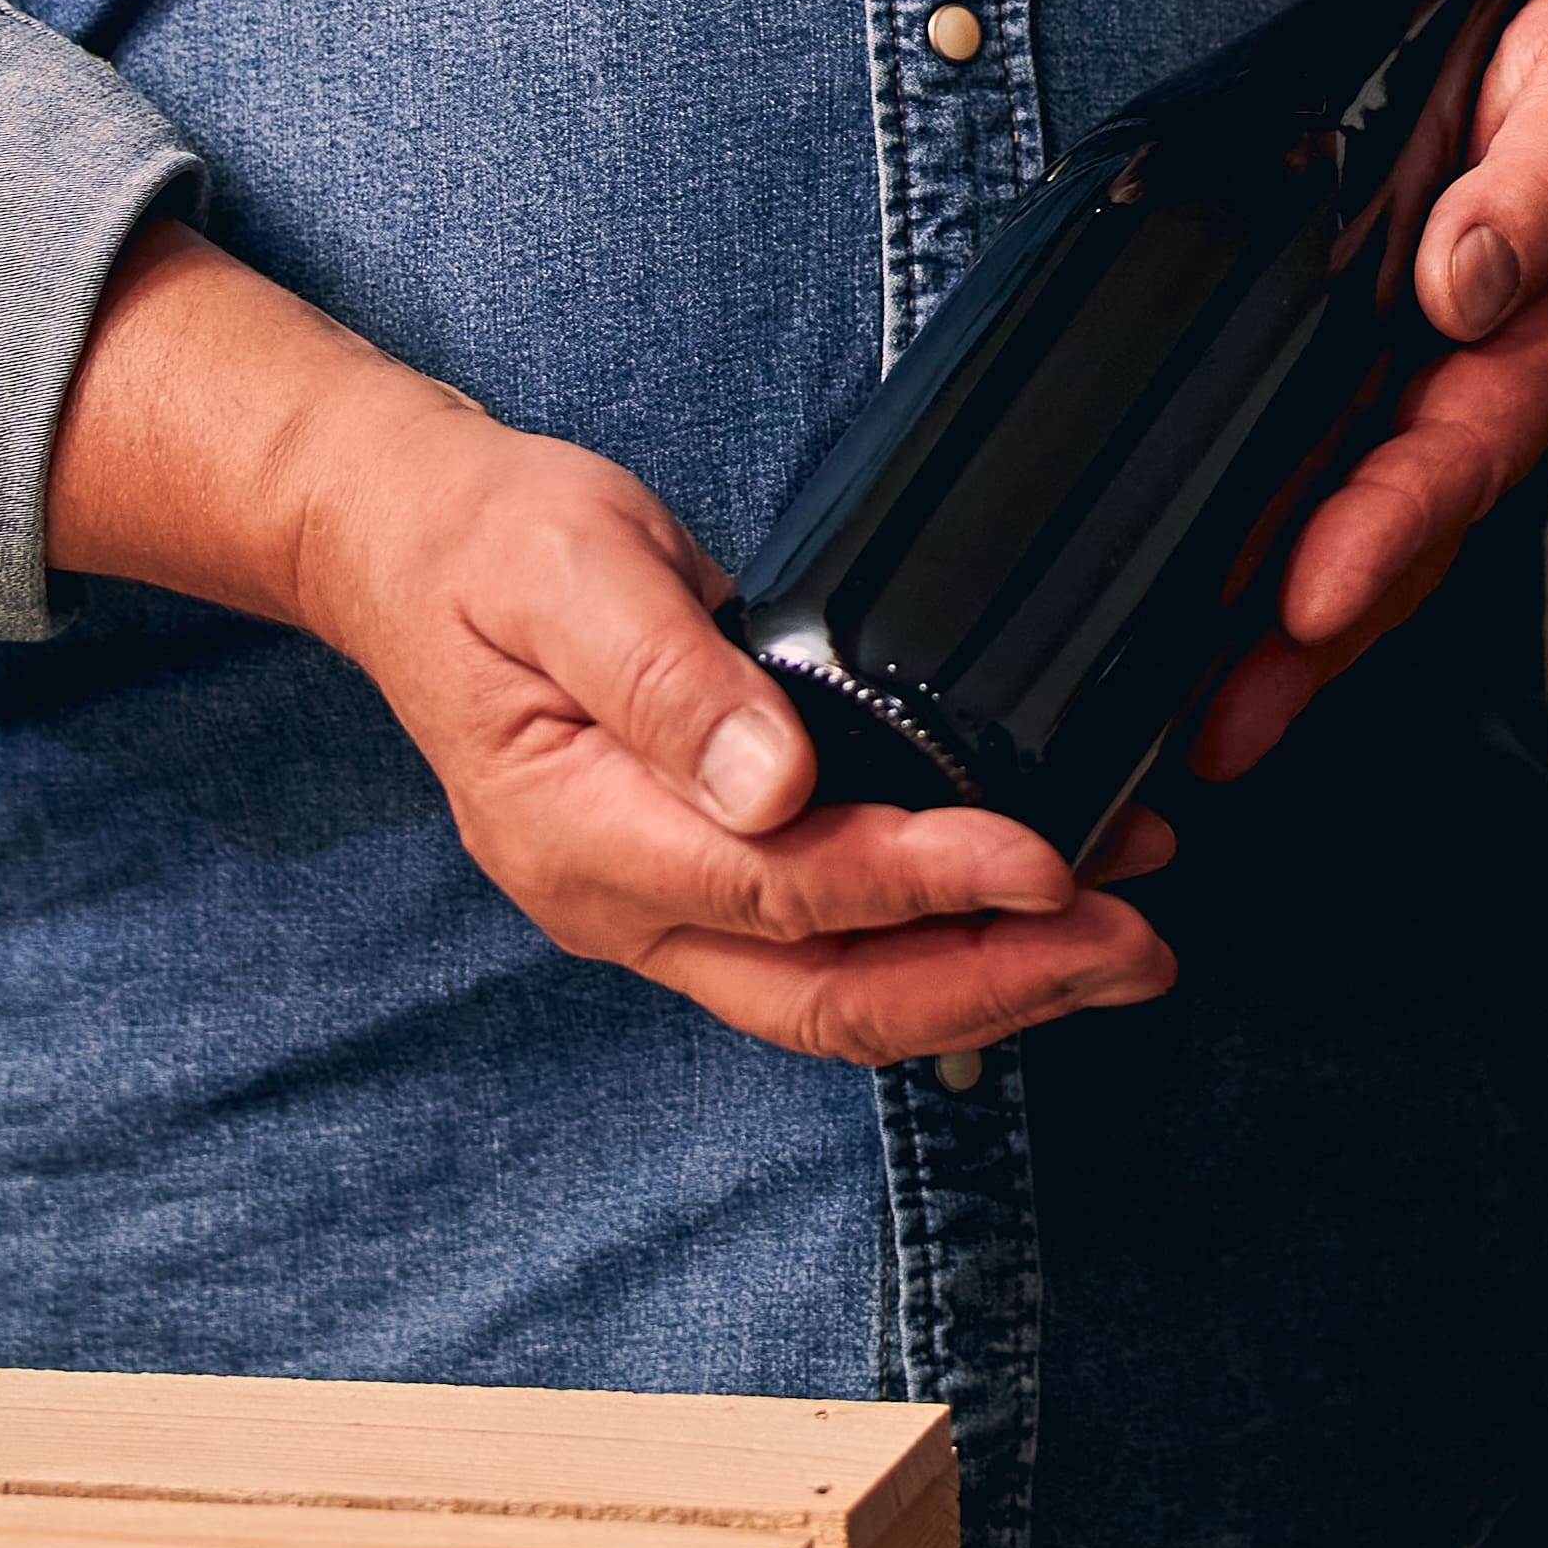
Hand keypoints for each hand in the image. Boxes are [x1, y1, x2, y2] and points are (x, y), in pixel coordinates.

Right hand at [56, 227, 1173, 1066]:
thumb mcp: (571, 569)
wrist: (408, 551)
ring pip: (837, 1000)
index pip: (785, 892)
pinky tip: (1035, 917)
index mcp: (580, 831)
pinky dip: (943, 950)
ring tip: (1125, 948)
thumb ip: (669, 676)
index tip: (1050, 862)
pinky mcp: (697, 888)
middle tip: (1138, 950)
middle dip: (998, 984)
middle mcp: (618, 903)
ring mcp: (654, 912)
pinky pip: (827, 957)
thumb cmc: (491, 546)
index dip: (927, 884)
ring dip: (990, 986)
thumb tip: (774, 785)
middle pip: (827, 997)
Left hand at [1186, 0, 1547, 777]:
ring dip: (1263, 638)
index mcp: (1541, 345)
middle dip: (1305, 647)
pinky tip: (1170, 618)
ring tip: (1180, 729)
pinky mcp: (1361, 373)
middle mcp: (1473, 393)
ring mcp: (1415, 394)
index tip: (1307, 601)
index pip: (1453, 458)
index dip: (1380, 534)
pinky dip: (1238, 551)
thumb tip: (1462, 278)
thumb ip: (1545, 189)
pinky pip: (1300, 474)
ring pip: (1335, 534)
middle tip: (1215, 733)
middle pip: (1388, 544)